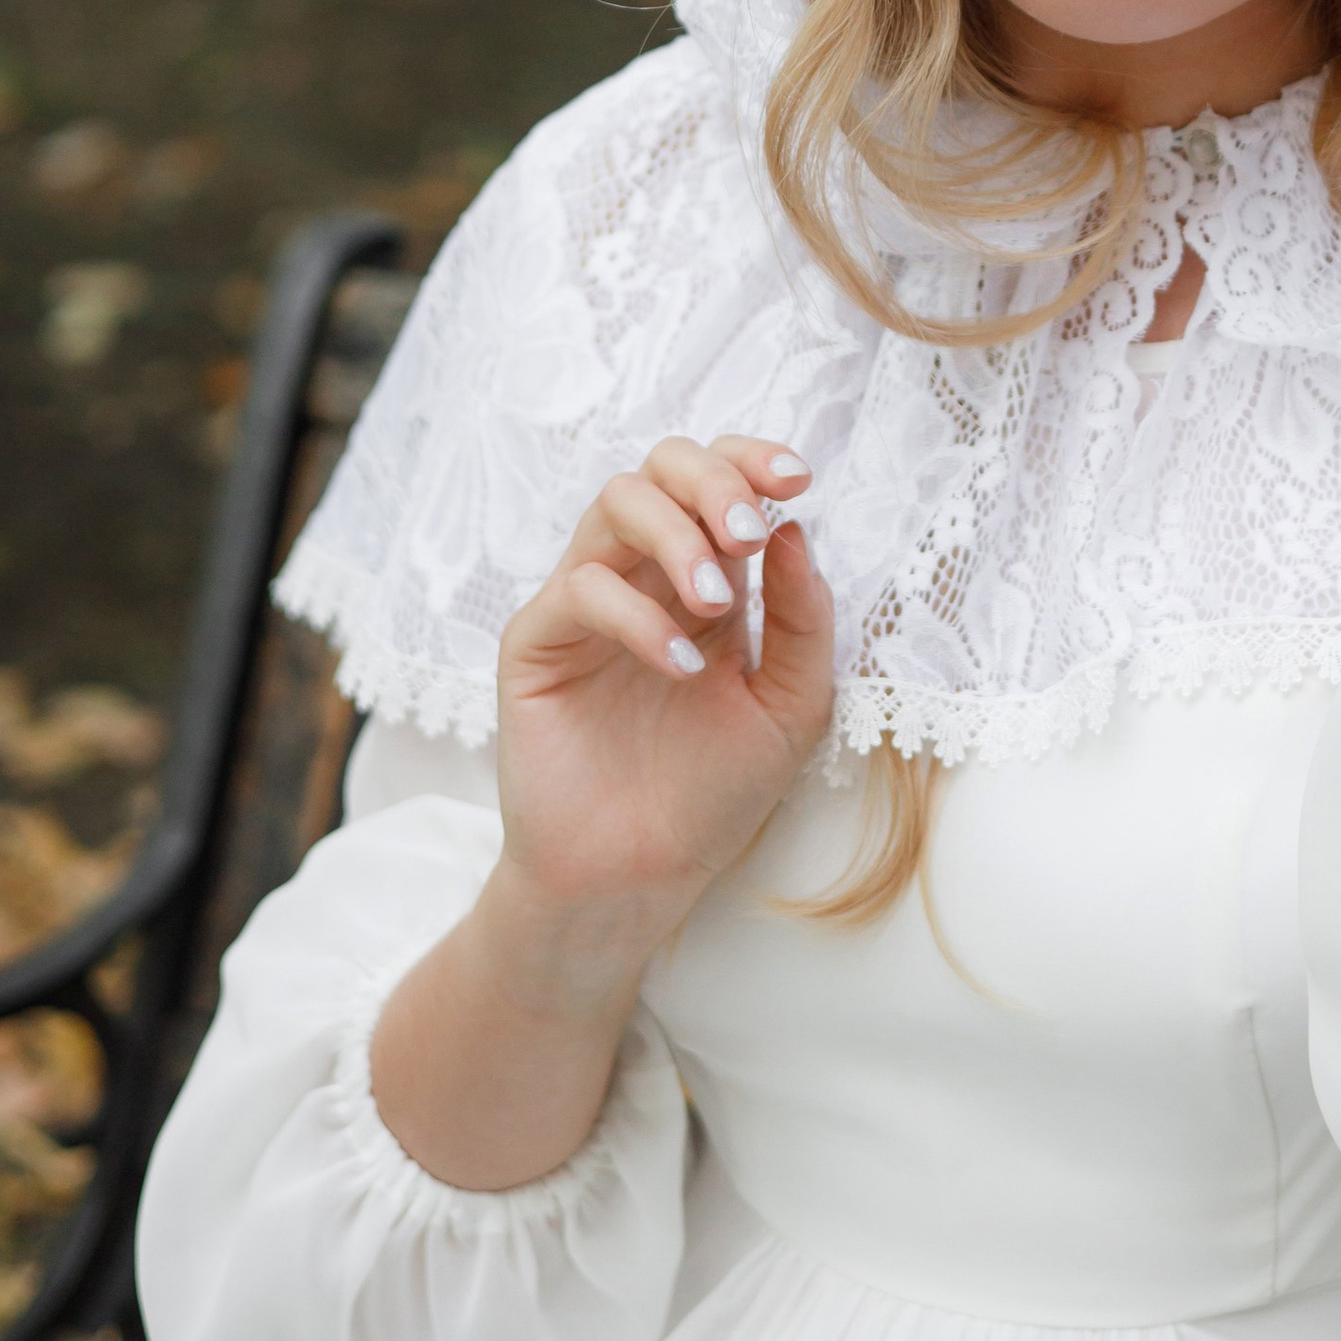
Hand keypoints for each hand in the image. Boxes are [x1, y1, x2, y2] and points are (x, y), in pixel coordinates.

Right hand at [368, 438, 834, 1194]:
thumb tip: (795, 529)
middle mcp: (642, 577)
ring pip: (614, 504)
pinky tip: (681, 667)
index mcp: (704, 582)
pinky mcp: (536, 641)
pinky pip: (581, 588)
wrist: (638, 880)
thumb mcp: (790, 707)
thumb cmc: (712, 796)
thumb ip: (804, 621)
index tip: (799, 479)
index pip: (718, 482)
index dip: (753, 460)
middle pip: (661, 467)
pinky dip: (638, 615)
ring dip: (677, 535)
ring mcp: (585, 604)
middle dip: (713, 482)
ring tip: (718, 604)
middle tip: (750, 535)